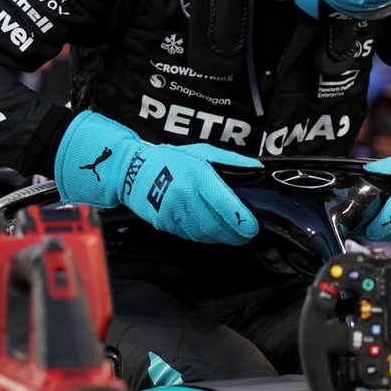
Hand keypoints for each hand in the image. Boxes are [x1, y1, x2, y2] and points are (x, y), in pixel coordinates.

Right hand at [54, 110, 260, 244]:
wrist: (132, 170)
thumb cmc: (170, 160)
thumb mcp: (202, 152)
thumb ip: (231, 161)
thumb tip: (257, 169)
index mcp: (197, 176)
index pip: (225, 205)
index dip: (242, 221)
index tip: (253, 226)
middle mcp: (185, 195)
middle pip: (216, 226)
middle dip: (236, 234)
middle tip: (247, 234)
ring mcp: (173, 212)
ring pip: (204, 234)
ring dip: (221, 237)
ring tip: (231, 234)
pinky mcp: (164, 223)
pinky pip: (190, 235)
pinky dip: (204, 237)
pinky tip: (210, 231)